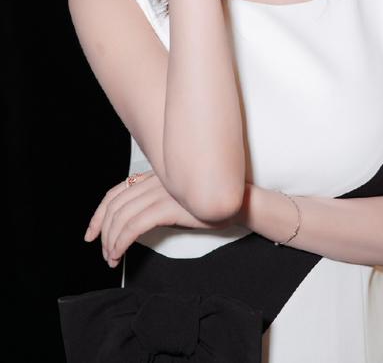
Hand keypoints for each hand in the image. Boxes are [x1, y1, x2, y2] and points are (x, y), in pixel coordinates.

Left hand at [83, 171, 242, 267]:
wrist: (237, 203)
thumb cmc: (210, 204)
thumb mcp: (180, 198)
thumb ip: (159, 201)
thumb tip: (137, 220)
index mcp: (155, 177)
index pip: (117, 192)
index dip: (99, 214)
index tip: (91, 233)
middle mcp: (155, 181)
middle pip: (115, 205)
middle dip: (102, 231)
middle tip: (104, 253)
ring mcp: (161, 192)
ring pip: (121, 217)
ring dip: (111, 241)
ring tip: (112, 258)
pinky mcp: (167, 207)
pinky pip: (133, 226)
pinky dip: (121, 241)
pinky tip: (120, 253)